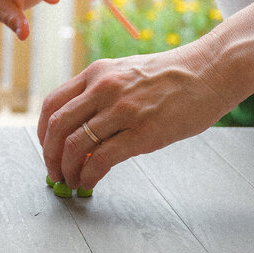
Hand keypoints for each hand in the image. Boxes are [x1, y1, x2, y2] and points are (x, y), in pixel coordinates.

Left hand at [37, 41, 237, 189]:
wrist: (211, 70)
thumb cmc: (173, 75)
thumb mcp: (127, 72)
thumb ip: (101, 94)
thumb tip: (82, 128)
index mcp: (97, 73)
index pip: (52, 104)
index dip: (42, 132)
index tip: (47, 148)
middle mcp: (104, 88)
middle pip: (57, 127)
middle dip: (50, 156)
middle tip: (54, 172)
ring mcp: (123, 110)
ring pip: (75, 145)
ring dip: (67, 170)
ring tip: (72, 181)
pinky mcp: (143, 132)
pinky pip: (101, 159)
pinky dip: (88, 175)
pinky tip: (90, 182)